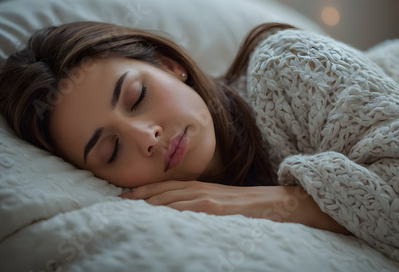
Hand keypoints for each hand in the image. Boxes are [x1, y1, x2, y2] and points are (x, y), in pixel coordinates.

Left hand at [119, 180, 348, 233]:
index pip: (169, 186)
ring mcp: (211, 198)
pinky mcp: (219, 208)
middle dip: (142, 193)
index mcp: (204, 188)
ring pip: (175, 196)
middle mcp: (204, 190)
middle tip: (119, 198)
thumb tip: (184, 212)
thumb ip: (204, 204)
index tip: (127, 194)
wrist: (278, 204)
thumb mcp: (223, 202)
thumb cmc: (250, 206)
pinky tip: (160, 211)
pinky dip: (173, 207)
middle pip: (167, 189)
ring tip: (131, 203)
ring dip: (151, 199)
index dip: (147, 189)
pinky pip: (192, 207)